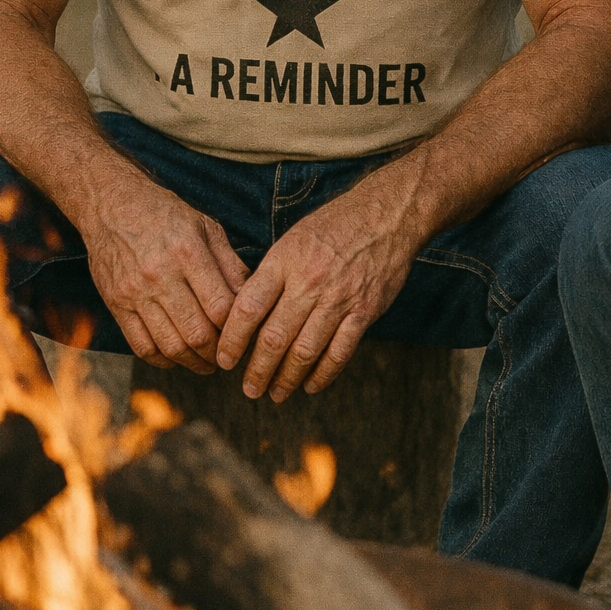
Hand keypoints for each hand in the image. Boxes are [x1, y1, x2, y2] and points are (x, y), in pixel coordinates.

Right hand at [83, 169, 247, 372]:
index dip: (236, 328)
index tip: (243, 334)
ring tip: (206, 364)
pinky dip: (163, 360)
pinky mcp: (116, 303)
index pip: (220, 307)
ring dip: (193, 363)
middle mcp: (160, 274)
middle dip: (217, 354)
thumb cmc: (165, 215)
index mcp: (188, 252)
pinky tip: (176, 357)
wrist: (111, 205)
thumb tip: (251, 298)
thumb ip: (230, 263)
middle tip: (227, 358)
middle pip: (197, 333)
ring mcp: (135, 292)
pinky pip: (141, 345)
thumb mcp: (205, 227)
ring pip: (170, 346)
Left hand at [216, 163, 426, 402]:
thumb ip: (271, 274)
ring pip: (305, 350)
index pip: (248, 308)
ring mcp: (338, 299)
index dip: (232, 339)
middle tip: (248, 389)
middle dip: (257, 370)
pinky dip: (323, 374)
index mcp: (285, 261)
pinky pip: (339, 352)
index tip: (223, 359)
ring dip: (287, 378)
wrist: (387, 216)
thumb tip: (244, 312)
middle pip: (274, 337)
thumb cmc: (334, 225)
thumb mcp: (293, 239)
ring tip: (275, 394)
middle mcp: (309, 282)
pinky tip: (311, 385)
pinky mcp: (364, 311)